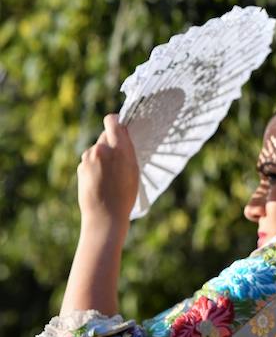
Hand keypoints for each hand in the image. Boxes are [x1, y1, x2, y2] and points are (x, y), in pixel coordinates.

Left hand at [77, 114, 139, 236]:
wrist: (105, 215)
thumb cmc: (125, 195)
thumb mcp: (134, 169)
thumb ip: (126, 149)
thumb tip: (122, 134)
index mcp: (119, 148)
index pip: (112, 121)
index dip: (115, 121)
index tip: (119, 126)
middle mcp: (102, 149)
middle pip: (105, 135)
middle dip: (111, 142)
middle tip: (119, 158)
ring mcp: (89, 158)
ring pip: (97, 149)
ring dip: (103, 156)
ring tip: (111, 175)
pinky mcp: (81, 167)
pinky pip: (90, 160)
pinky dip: (95, 166)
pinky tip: (101, 181)